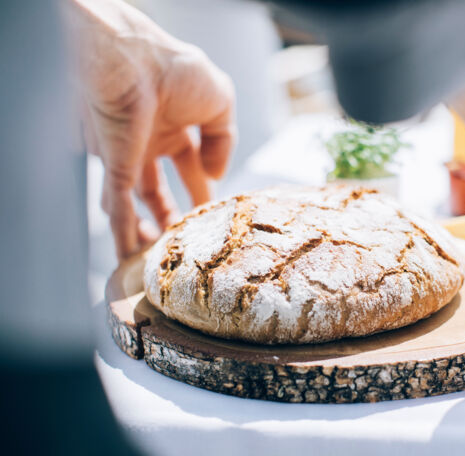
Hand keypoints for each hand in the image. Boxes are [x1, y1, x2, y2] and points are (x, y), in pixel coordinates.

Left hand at [66, 0, 235, 258]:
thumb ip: (225, 139)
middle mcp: (148, 143)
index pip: (189, 163)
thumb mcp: (221, 101)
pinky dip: (122, 233)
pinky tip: (129, 255)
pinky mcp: (112, 169)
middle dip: (169, 214)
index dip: (200, 188)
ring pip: (134, 203)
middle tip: (182, 239)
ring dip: (145, 230)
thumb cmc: (176, 72)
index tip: (210, 213)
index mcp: (175, 125)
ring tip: (156, 256)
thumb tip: (216, 173)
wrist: (131, 62)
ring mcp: (127, 158)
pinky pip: (117, 208)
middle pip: (157, 188)